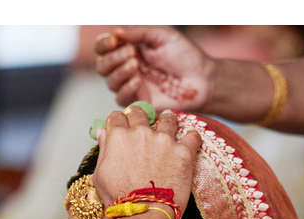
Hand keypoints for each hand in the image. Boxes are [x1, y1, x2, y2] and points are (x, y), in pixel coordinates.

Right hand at [92, 107, 200, 217]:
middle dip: (138, 115)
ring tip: (167, 122)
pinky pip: (192, 136)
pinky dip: (190, 137)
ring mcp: (164, 141)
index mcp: (119, 137)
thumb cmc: (119, 197)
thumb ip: (103, 149)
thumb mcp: (100, 174)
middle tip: (141, 121)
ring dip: (166, 120)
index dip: (118, 120)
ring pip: (168, 119)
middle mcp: (141, 133)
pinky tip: (188, 139)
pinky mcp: (184, 152)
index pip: (117, 117)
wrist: (142, 213)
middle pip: (140, 113)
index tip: (120, 125)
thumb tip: (103, 133)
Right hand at [94, 27, 213, 110]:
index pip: (104, 48)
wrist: (202, 79)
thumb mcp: (162, 35)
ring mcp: (130, 86)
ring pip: (109, 82)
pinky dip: (126, 88)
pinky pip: (121, 98)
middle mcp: (126, 68)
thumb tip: (114, 31)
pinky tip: (138, 81)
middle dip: (112, 59)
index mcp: (129, 50)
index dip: (103, 44)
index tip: (113, 40)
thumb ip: (138, 32)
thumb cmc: (185, 55)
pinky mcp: (137, 102)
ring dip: (119, 72)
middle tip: (131, 54)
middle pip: (101, 66)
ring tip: (136, 65)